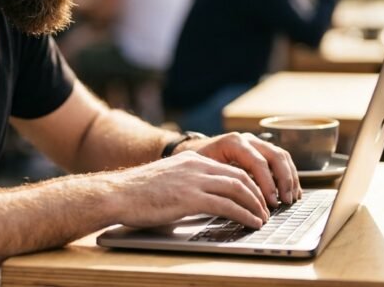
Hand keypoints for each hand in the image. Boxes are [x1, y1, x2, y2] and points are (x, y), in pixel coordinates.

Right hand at [106, 151, 269, 228]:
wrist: (117, 193)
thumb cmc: (136, 193)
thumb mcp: (167, 181)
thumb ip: (187, 185)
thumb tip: (202, 202)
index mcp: (191, 160)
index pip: (230, 169)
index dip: (249, 184)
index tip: (256, 197)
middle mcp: (196, 166)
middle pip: (240, 176)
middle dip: (257, 194)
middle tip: (265, 209)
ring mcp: (194, 180)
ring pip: (238, 189)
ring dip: (255, 205)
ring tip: (263, 218)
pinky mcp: (191, 197)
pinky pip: (227, 205)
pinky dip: (245, 215)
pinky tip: (252, 223)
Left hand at [180, 132, 300, 205]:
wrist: (193, 151)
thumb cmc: (197, 164)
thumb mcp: (204, 171)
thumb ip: (222, 182)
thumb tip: (239, 203)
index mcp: (233, 142)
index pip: (258, 162)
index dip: (268, 183)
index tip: (272, 202)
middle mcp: (248, 139)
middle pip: (275, 156)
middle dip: (283, 181)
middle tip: (285, 201)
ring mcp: (256, 143)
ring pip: (282, 157)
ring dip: (290, 179)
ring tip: (291, 199)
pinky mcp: (262, 151)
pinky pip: (282, 160)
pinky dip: (289, 176)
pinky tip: (292, 192)